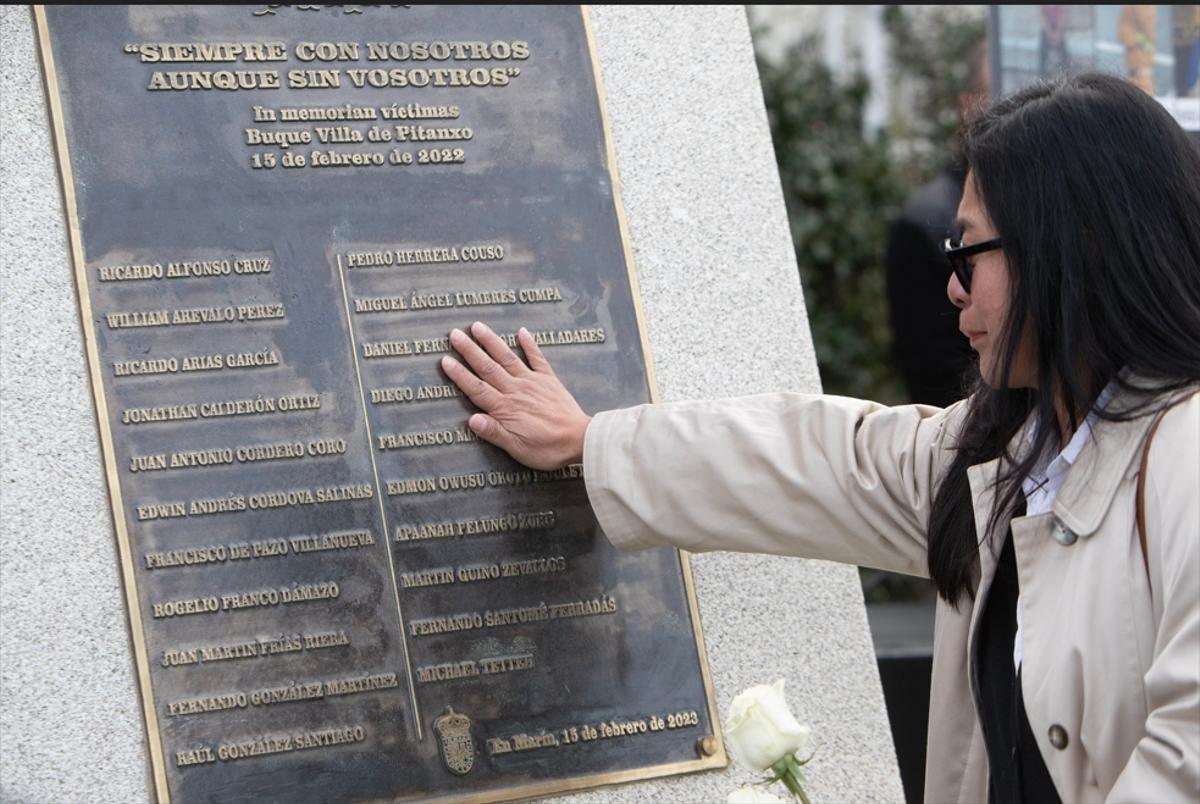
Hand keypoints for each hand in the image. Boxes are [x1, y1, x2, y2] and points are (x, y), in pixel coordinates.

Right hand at [441, 322, 590, 470]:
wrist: (579, 439)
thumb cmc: (547, 448)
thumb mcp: (516, 448)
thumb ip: (493, 432)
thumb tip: (471, 419)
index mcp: (504, 408)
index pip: (476, 388)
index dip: (459, 374)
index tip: (445, 360)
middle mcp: (515, 390)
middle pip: (487, 367)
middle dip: (469, 350)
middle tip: (454, 333)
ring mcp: (532, 382)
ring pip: (507, 358)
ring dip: (491, 341)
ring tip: (477, 326)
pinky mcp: (548, 380)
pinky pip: (537, 359)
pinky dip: (529, 345)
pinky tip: (521, 332)